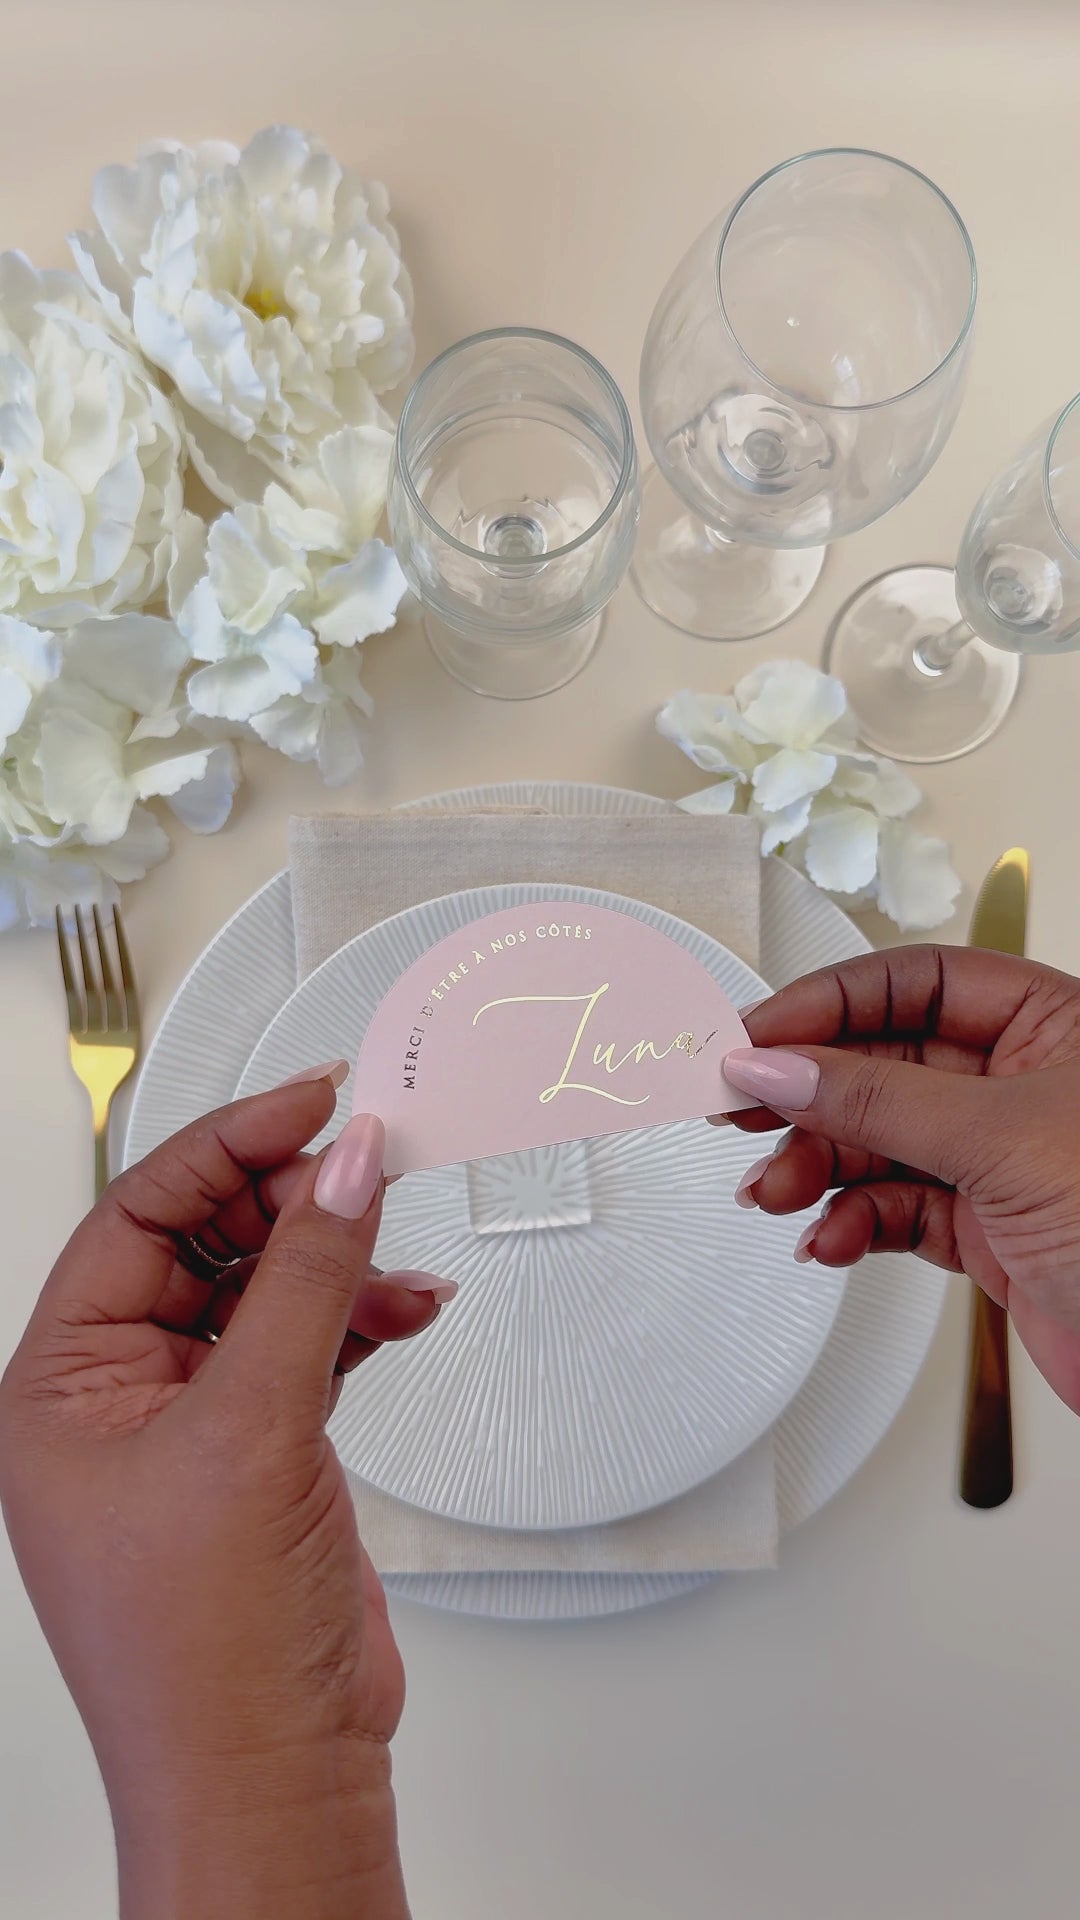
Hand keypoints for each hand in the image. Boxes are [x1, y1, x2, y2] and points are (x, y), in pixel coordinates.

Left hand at [0, 1066, 452, 1919]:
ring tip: (394, 1243)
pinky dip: (358, 1320)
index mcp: (60, 1386)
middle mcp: (116, 1399)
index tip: (312, 1103)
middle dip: (288, 1202)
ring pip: (262, 1293)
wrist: (273, 1776)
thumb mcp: (252, 1430)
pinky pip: (305, 1348)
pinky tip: (407, 1305)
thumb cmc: (207, 1656)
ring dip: (335, 1262)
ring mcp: (191, 1428)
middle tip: (364, 1165)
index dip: (227, 1146)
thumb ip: (307, 1280)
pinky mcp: (260, 1456)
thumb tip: (346, 1166)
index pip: (138, 1215)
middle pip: (201, 1244)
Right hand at [719, 946, 1079, 1414]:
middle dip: (809, 1093)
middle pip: (883, 1060)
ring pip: (878, 1140)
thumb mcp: (1001, 1140)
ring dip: (816, 1166)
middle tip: (741, 1110)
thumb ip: (878, 1098)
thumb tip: (779, 1063)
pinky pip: (894, 1208)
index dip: (829, 1003)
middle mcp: (1023, 1083)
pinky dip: (852, 1223)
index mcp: (1050, 1024)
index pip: (915, 980)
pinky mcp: (989, 1229)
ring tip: (776, 1191)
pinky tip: (831, 1239)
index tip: (758, 1035)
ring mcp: (1002, 1158)